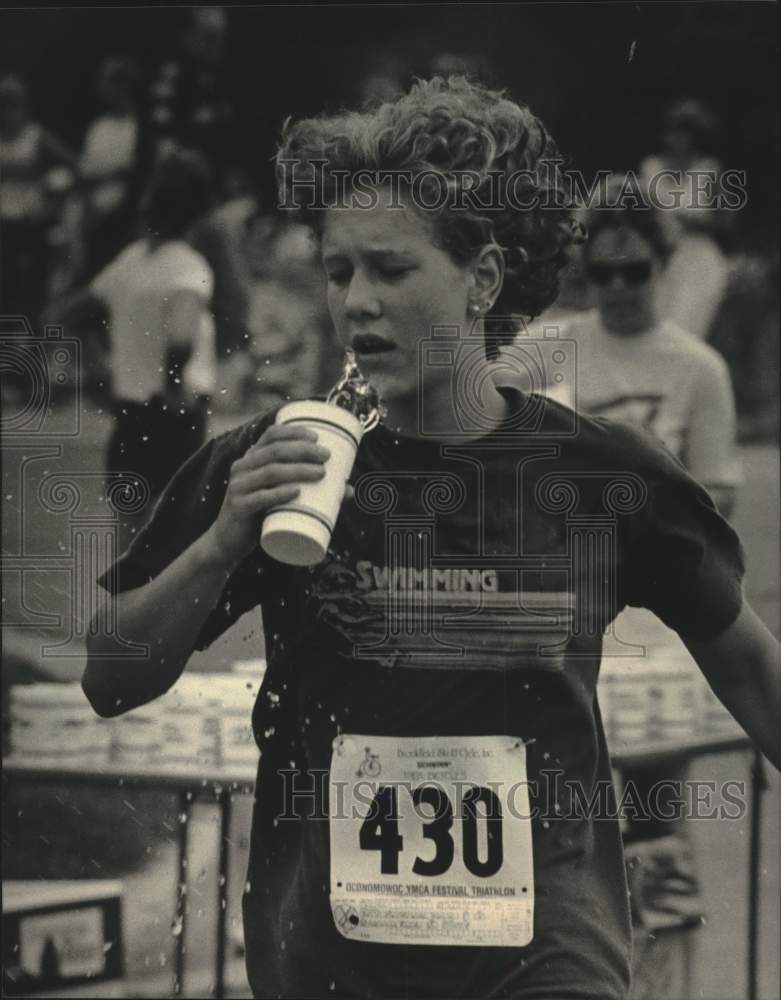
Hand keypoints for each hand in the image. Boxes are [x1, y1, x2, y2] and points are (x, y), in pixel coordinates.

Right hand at [204, 423, 339, 569]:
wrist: (229, 541)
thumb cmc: (261, 513)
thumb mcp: (281, 497)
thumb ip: (310, 491)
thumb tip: (349, 490)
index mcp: (251, 458)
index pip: (271, 435)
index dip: (293, 432)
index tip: (317, 437)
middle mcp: (242, 468)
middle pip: (274, 452)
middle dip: (303, 450)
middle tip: (326, 457)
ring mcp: (238, 487)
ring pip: (270, 473)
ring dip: (297, 470)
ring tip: (320, 473)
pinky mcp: (239, 508)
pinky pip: (259, 498)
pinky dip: (279, 494)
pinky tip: (295, 491)